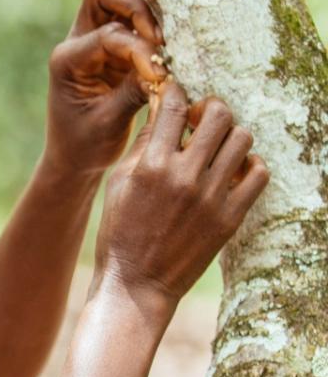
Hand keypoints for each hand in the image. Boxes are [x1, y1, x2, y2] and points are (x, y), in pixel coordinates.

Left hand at [45, 0, 166, 178]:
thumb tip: (165, 69)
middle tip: (160, 38)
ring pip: (120, 1)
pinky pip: (135, 21)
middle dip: (135, 7)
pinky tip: (168, 50)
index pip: (108, 35)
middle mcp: (77, 42)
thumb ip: (134, 91)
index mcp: (67, 60)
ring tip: (168, 44)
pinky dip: (153, 29)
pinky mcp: (113, 48)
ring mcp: (94, 41)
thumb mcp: (109, 123)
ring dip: (147, 15)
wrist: (74, 158)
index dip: (138, 50)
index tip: (158, 76)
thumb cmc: (85, 146)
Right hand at [93, 81, 268, 308]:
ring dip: (230, 136)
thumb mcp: (119, 184)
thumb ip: (142, 145)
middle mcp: (185, 178)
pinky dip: (249, 166)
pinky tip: (233, 171)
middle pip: (218, 114)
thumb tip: (162, 110)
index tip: (176, 96)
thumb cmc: (120, 233)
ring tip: (217, 148)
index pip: (174, 105)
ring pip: (242, 139)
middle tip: (200, 121)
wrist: (137, 284)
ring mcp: (211, 198)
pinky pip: (258, 174)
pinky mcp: (230, 217)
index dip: (176, 92)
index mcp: (152, 166)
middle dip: (210, 108)